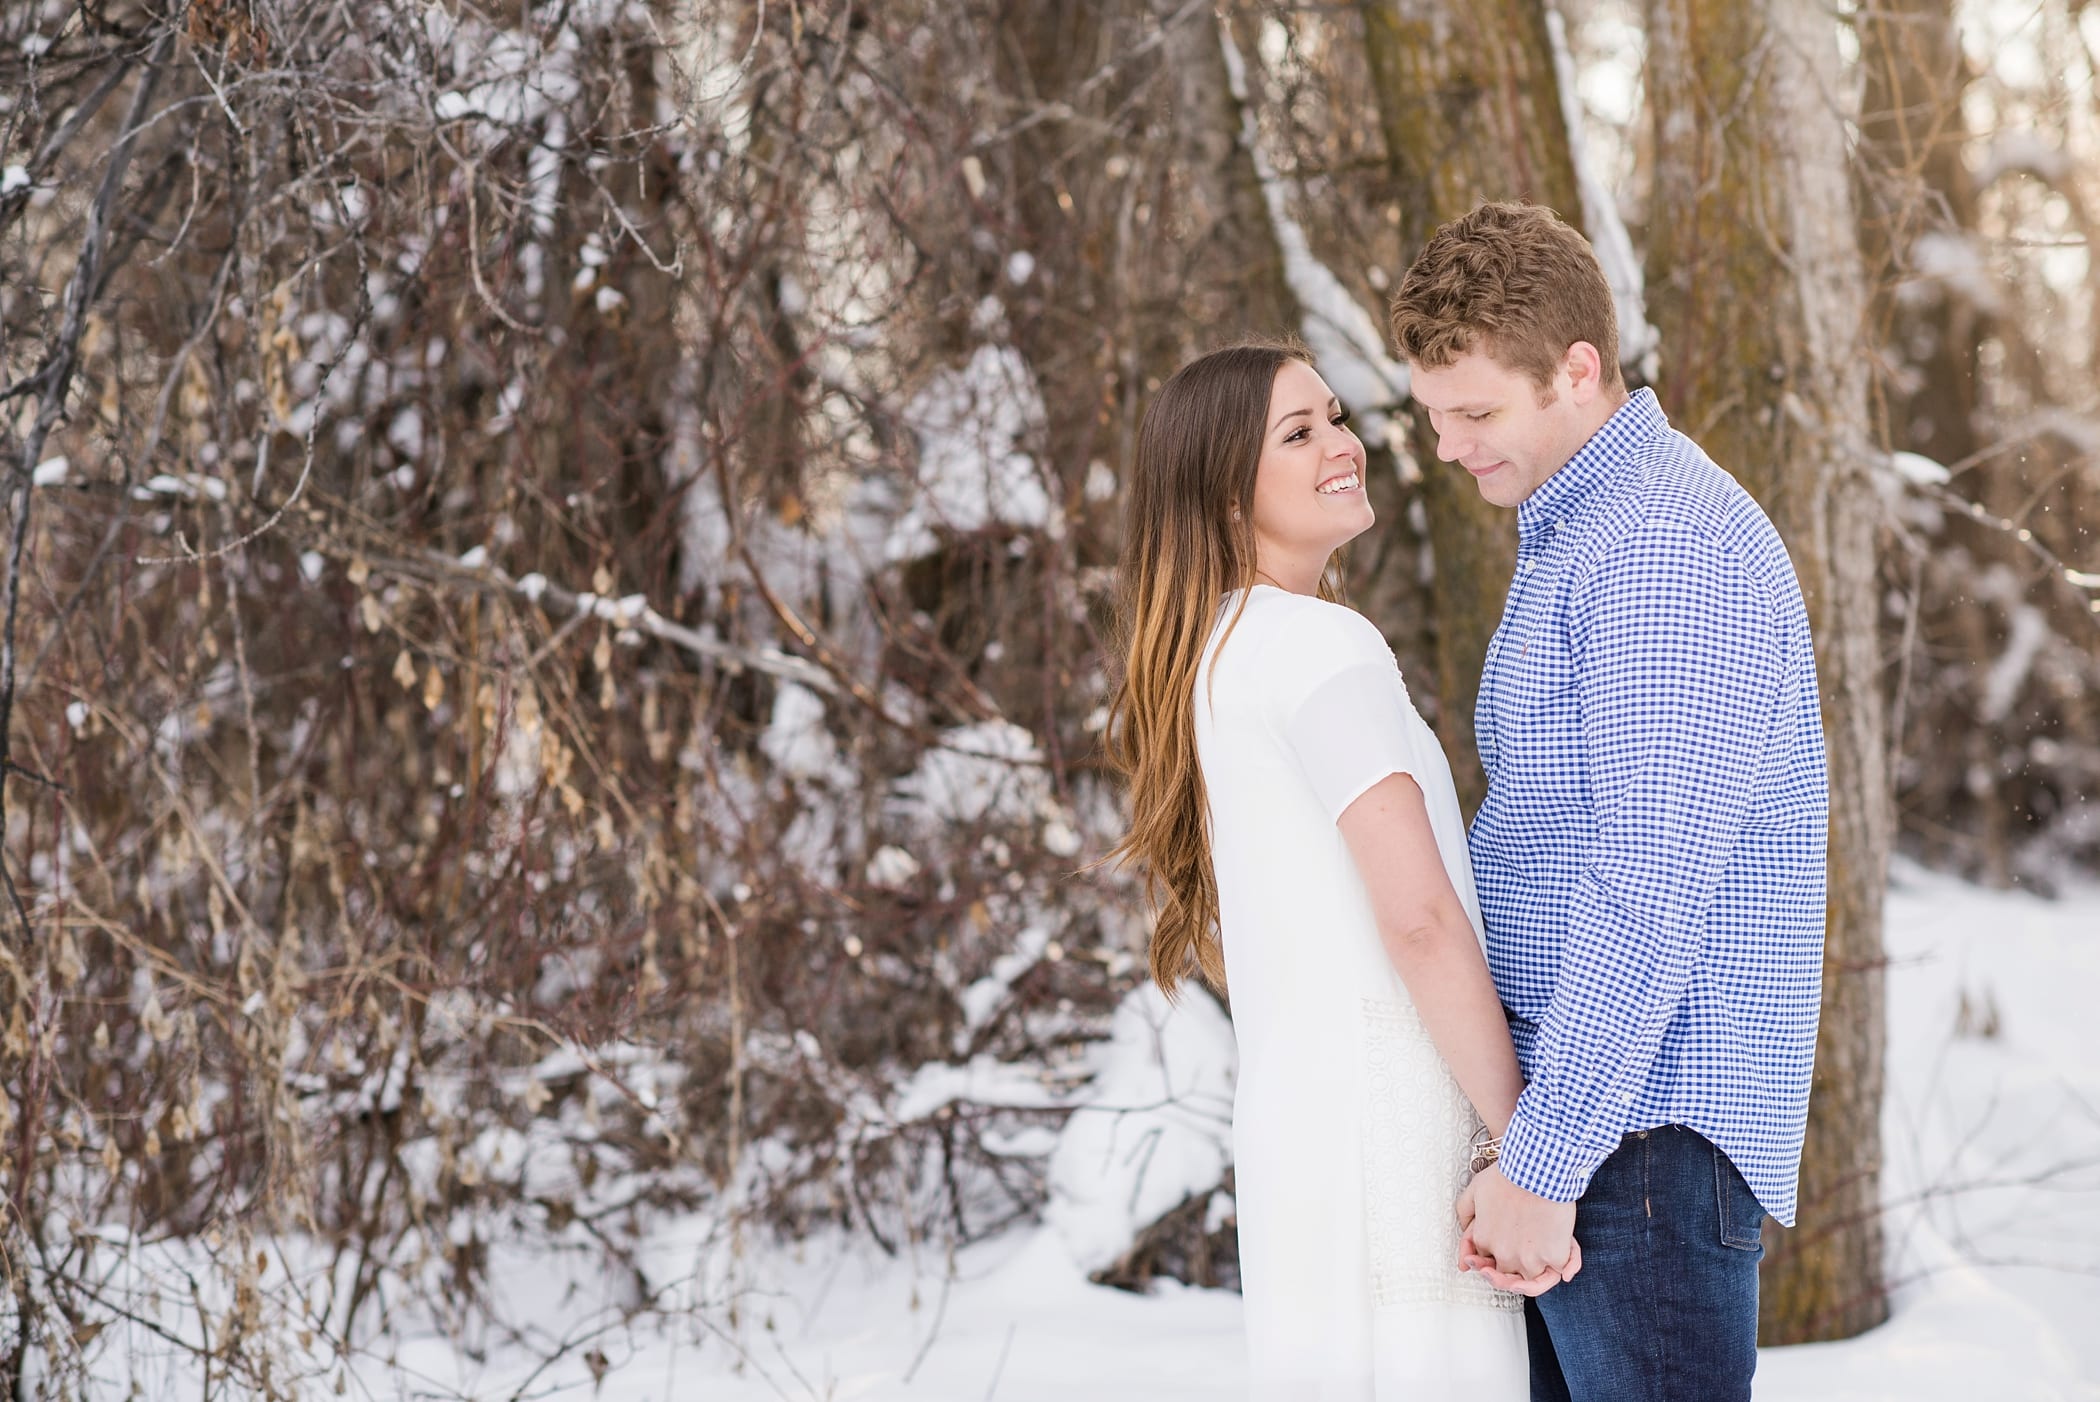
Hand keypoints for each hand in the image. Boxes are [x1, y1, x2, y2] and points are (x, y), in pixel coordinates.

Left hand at [1455, 1165, 1579, 1293]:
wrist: (1538, 1170)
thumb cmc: (1509, 1174)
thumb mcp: (1475, 1188)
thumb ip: (1465, 1211)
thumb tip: (1466, 1229)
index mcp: (1484, 1239)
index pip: (1484, 1261)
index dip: (1489, 1262)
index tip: (1491, 1265)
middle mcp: (1504, 1255)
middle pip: (1506, 1276)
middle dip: (1507, 1278)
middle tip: (1514, 1278)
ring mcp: (1530, 1259)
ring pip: (1531, 1282)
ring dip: (1534, 1281)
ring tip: (1539, 1276)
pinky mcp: (1554, 1256)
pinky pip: (1559, 1272)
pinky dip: (1566, 1269)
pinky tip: (1565, 1271)